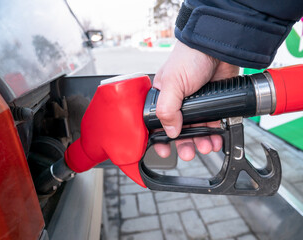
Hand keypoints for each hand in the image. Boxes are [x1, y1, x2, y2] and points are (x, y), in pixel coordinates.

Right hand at [153, 41, 238, 160]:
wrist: (218, 47)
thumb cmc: (190, 57)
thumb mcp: (172, 83)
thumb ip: (167, 109)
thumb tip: (170, 132)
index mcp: (164, 96)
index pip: (158, 122)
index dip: (159, 138)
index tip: (164, 150)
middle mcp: (179, 102)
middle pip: (179, 130)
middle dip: (184, 144)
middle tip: (188, 153)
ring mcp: (198, 103)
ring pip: (198, 129)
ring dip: (201, 141)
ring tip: (206, 147)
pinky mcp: (214, 103)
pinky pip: (214, 124)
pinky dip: (216, 134)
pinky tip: (217, 138)